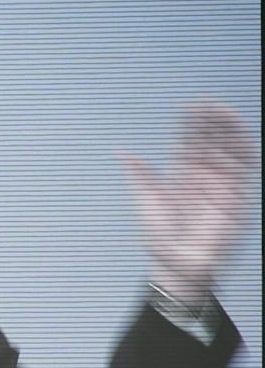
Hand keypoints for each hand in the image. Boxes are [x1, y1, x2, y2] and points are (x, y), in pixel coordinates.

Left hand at [125, 102, 257, 304]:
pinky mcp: (234, 198)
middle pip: (210, 143)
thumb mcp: (147, 202)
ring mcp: (219, 186)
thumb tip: (123, 152)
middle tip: (210, 104)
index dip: (191, 125)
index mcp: (180, 176)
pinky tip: (243, 138)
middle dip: (212, 123)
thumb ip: (140, 175)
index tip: (190, 107)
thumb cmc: (160, 238)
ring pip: (228, 152)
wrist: (176, 263)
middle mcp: (201, 178)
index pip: (189, 144)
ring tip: (226, 113)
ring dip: (229, 133)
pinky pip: (244, 172)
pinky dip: (245, 154)